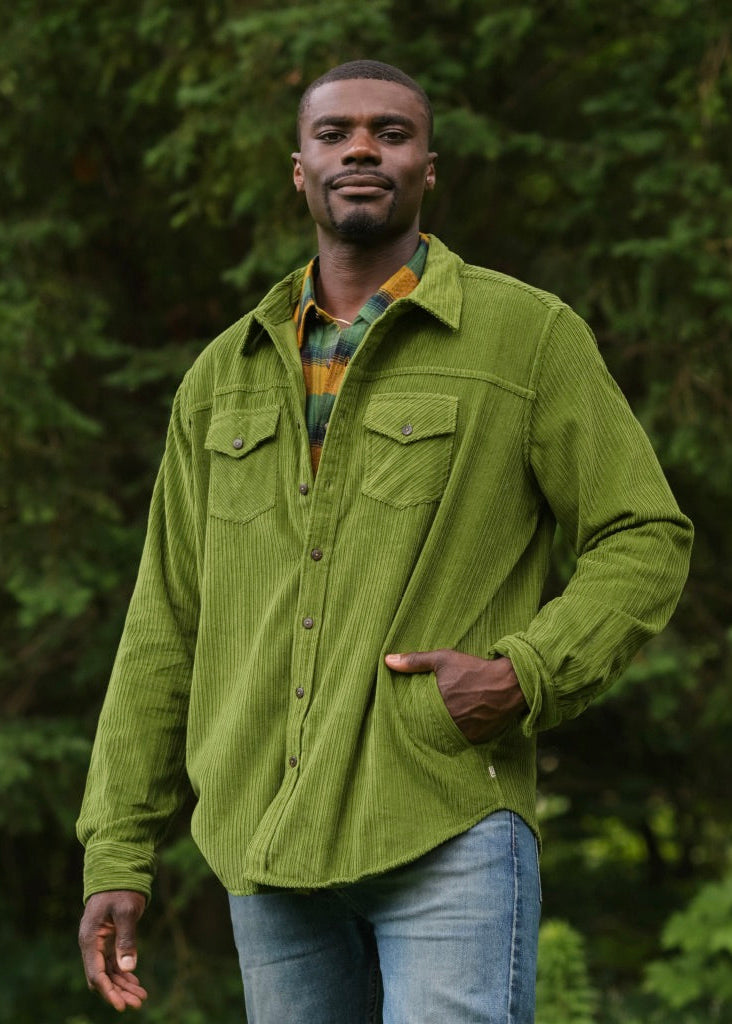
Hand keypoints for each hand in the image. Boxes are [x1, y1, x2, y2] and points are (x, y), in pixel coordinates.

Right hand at [79, 889, 147, 1010]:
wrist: (117, 871)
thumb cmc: (121, 889)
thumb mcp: (126, 911)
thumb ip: (127, 939)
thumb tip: (128, 968)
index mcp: (90, 939)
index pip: (96, 974)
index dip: (109, 991)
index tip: (122, 1006)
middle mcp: (91, 944)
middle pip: (102, 977)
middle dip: (119, 992)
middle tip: (138, 1003)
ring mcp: (99, 943)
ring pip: (108, 972)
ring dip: (123, 985)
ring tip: (141, 997)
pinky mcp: (108, 940)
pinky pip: (113, 963)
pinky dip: (124, 974)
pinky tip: (136, 983)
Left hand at [385, 649, 526, 742]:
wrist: (510, 683)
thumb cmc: (474, 669)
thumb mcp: (443, 659)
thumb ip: (414, 661)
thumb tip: (387, 660)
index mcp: (436, 704)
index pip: (414, 717)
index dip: (411, 715)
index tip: (411, 711)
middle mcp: (448, 722)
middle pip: (428, 727)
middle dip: (426, 723)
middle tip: (427, 716)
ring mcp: (462, 733)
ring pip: (443, 735)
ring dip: (441, 730)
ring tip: (444, 720)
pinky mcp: (476, 740)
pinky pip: (460, 740)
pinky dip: (457, 734)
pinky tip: (459, 724)